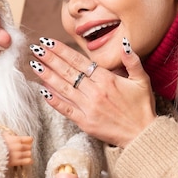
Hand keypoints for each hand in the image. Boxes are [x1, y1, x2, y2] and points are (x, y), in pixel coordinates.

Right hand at [2, 133, 32, 166]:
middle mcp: (18, 146)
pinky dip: (29, 161)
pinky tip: (27, 160)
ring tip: (23, 155)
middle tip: (23, 150)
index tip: (26, 143)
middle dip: (27, 148)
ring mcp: (18, 154)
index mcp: (16, 139)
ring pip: (29, 154)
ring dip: (27, 154)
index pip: (29, 139)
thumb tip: (9, 135)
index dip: (28, 141)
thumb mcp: (1, 136)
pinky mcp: (16, 162)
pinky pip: (28, 161)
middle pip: (29, 147)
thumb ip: (8, 135)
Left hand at [29, 37, 156, 147]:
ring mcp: (88, 108)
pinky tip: (42, 90)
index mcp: (107, 79)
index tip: (49, 42)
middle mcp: (95, 92)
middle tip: (35, 48)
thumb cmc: (142, 107)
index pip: (79, 61)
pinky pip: (65, 109)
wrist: (142, 135)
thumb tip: (124, 42)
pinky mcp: (85, 122)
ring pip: (63, 88)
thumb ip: (132, 60)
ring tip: (34, 64)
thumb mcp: (142, 80)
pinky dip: (53, 100)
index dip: (63, 51)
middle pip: (68, 72)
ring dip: (47, 76)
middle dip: (50, 59)